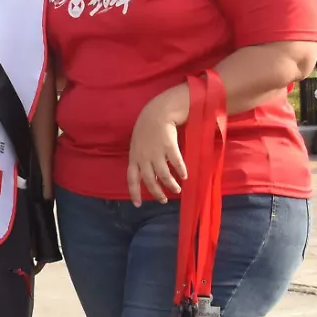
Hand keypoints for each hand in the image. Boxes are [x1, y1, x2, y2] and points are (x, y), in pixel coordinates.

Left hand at [127, 86, 189, 205]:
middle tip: (163, 200)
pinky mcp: (168, 145)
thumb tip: (150, 178)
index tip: (138, 205)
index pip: (131, 179)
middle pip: (148, 180)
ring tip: (176, 190)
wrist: (157, 112)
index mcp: (134, 157)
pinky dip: (180, 170)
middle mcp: (143, 157)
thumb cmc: (147, 129)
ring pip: (162, 174)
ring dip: (170, 184)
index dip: (134, 192)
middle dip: (156, 192)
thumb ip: (142, 161)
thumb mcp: (139, 146)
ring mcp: (155, 152)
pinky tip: (185, 176)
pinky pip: (175, 162)